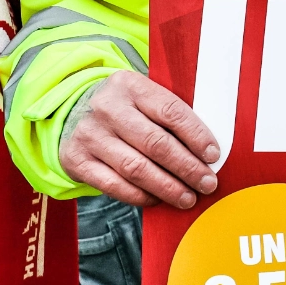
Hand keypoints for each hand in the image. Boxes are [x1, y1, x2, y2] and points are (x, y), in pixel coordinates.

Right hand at [59, 69, 221, 208]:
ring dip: (167, 187)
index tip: (213, 155)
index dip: (196, 136)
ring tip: (187, 198)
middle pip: (156, 143)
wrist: (72, 111)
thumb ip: (169, 115)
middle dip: (187, 168)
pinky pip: (114, 185)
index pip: (171, 111)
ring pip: (136, 168)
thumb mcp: (142, 97)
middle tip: (207, 183)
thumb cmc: (123, 108)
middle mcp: (107, 108)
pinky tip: (158, 199)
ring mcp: (89, 134)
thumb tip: (207, 150)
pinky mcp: (77, 159)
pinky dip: (140, 196)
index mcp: (130, 85)